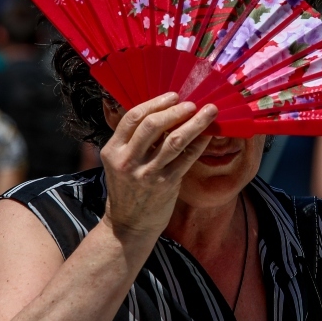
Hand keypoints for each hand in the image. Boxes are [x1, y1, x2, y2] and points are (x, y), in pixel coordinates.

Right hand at [99, 92, 216, 239]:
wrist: (129, 225)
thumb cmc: (128, 188)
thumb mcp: (119, 162)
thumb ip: (134, 140)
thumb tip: (165, 111)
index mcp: (112, 150)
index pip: (132, 118)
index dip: (155, 103)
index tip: (173, 96)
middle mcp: (128, 161)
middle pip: (152, 125)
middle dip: (175, 110)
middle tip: (192, 103)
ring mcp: (147, 174)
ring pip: (175, 140)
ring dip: (195, 123)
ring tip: (208, 112)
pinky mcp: (166, 184)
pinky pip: (187, 158)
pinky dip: (200, 143)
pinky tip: (209, 134)